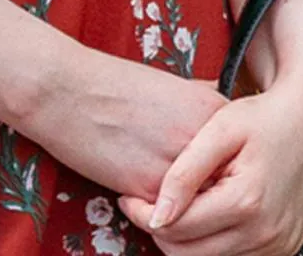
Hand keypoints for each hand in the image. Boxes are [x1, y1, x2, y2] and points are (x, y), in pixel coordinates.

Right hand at [25, 42, 229, 205]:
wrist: (65, 89)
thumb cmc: (111, 83)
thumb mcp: (169, 84)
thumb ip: (200, 105)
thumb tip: (219, 116)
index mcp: (211, 110)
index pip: (237, 157)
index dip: (223, 168)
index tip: (210, 172)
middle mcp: (203, 142)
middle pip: (225, 185)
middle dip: (210, 193)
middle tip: (191, 191)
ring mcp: (179, 170)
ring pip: (201, 209)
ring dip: (189, 210)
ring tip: (171, 201)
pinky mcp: (150, 193)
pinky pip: (170, 218)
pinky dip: (162, 215)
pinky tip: (146, 201)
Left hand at [117, 76, 302, 255]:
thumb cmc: (262, 117)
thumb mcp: (219, 130)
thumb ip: (185, 172)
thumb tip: (156, 216)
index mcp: (247, 202)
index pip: (178, 229)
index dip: (144, 216)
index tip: (127, 197)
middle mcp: (266, 233)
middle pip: (191, 254)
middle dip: (161, 231)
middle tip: (144, 204)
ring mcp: (279, 245)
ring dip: (186, 239)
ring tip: (176, 204)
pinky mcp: (284, 247)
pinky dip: (213, 240)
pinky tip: (204, 211)